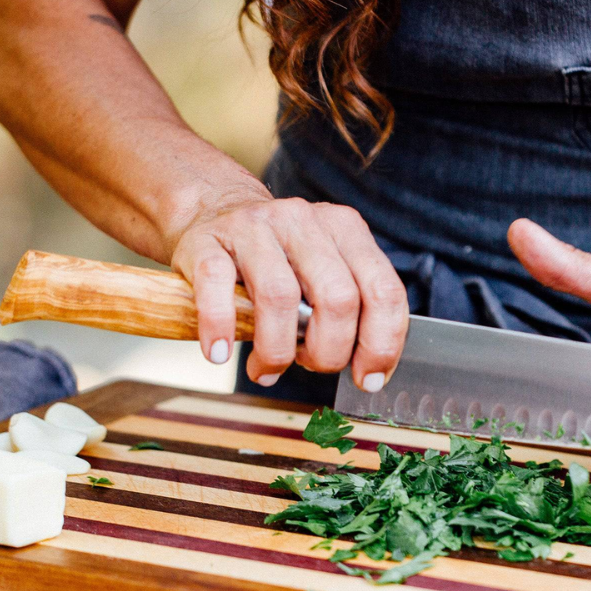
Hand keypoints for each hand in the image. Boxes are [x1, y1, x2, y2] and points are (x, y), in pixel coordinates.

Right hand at [171, 181, 408, 390]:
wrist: (215, 212)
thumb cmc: (279, 260)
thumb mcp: (324, 272)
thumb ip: (352, 312)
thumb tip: (368, 373)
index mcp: (345, 230)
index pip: (383, 291)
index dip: (380, 345)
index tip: (367, 379)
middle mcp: (305, 222)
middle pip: (337, 298)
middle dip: (329, 352)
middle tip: (311, 367)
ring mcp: (255, 227)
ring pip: (280, 296)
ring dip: (276, 351)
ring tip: (266, 369)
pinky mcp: (207, 240)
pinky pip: (217, 287)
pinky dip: (220, 328)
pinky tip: (220, 354)